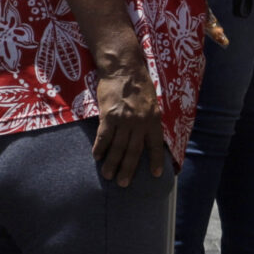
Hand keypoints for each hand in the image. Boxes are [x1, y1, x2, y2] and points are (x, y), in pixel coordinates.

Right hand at [89, 53, 167, 185]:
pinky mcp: (108, 116)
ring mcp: (124, 120)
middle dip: (128, 169)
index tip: (156, 175)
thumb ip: (150, 120)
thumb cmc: (139, 86)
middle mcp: (140, 123)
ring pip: (118, 147)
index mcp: (153, 120)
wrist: (124, 69)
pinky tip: (97, 157)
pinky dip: (100, 148)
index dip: (156, 160)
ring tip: (108, 176)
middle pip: (133, 151)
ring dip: (112, 163)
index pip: (155, 145)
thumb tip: (148, 137)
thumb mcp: (152, 103)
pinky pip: (104, 136)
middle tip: (123, 183)